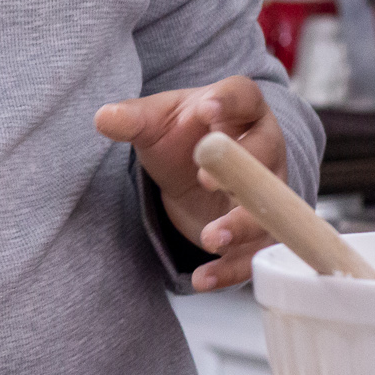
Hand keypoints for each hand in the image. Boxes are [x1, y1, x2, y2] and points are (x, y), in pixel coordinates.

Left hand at [95, 76, 287, 290]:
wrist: (194, 171)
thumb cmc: (180, 135)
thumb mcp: (154, 123)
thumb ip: (133, 119)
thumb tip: (104, 118)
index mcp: (239, 107)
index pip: (242, 95)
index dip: (228, 101)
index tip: (207, 109)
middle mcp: (265, 146)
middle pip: (266, 152)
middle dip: (240, 166)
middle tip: (206, 179)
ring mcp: (271, 190)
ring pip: (270, 207)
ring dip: (243, 224)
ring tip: (211, 237)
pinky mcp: (263, 229)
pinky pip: (256, 251)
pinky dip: (231, 268)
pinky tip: (204, 279)